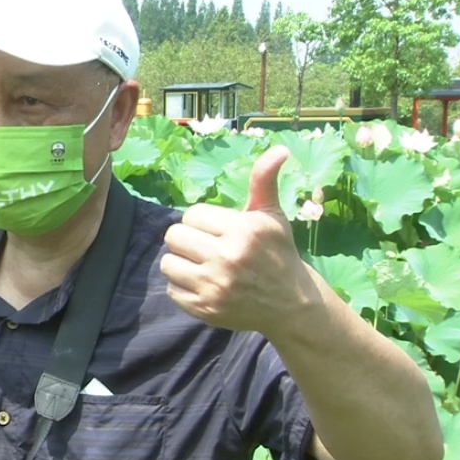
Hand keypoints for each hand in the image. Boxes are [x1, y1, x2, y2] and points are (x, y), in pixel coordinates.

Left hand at [159, 145, 319, 334]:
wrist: (291, 304)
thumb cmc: (278, 253)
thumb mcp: (272, 216)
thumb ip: (264, 181)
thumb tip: (280, 150)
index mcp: (243, 230)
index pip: (191, 215)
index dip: (201, 221)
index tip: (217, 231)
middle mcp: (228, 257)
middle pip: (173, 236)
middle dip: (187, 240)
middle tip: (204, 248)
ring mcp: (215, 286)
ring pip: (167, 262)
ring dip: (180, 263)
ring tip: (201, 265)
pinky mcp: (205, 309)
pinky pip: (171, 290)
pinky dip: (182, 287)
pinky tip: (203, 286)